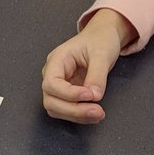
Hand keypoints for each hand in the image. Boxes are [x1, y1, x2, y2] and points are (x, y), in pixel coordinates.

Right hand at [41, 8, 135, 123]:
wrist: (102, 38)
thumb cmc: (99, 40)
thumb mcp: (101, 53)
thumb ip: (97, 75)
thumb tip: (94, 96)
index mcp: (56, 61)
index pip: (51, 83)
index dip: (68, 93)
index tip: (89, 95)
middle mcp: (53, 75)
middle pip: (50, 100)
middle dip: (73, 109)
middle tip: (97, 111)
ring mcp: (59, 86)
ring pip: (56, 109)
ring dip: (76, 115)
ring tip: (98, 114)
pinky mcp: (68, 95)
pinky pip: (67, 110)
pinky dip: (79, 116)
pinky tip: (94, 114)